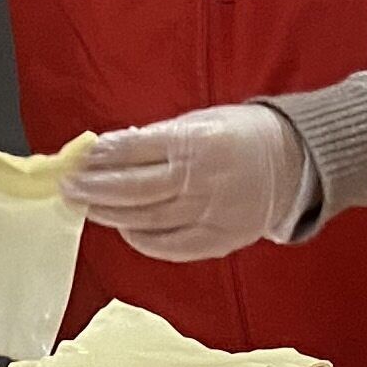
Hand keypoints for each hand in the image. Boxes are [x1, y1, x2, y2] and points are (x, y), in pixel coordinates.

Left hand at [62, 103, 309, 261]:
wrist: (297, 162)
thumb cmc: (244, 134)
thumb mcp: (201, 120)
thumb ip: (158, 138)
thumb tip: (114, 149)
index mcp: (196, 142)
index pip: (136, 151)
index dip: (104, 157)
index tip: (80, 159)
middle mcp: (200, 179)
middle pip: (134, 189)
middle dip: (95, 188)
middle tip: (68, 187)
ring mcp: (210, 212)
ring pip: (147, 219)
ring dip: (111, 214)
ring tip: (86, 207)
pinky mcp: (219, 238)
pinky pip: (172, 246)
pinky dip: (144, 240)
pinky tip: (125, 230)